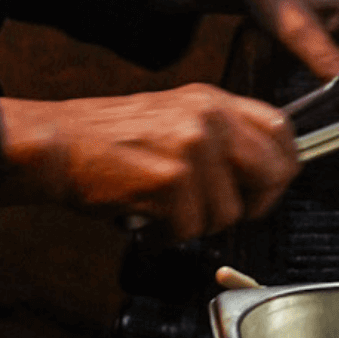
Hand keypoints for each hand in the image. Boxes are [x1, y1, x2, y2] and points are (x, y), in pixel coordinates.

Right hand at [0, 85, 297, 239]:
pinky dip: (166, 237)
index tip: (267, 187)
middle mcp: (210, 118)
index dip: (282, 166)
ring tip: (164, 211)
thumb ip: (219, 134)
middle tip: (219, 212)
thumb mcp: (174, 116)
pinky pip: (190, 230)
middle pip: (274, 172)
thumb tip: (259, 170)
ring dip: (196, 224)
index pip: (282, 129)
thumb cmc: (106, 138)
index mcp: (214, 100)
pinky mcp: (171, 181)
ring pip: (228, 213)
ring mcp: (193, 148)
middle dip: (253, 204)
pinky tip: (146, 220)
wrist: (57, 144)